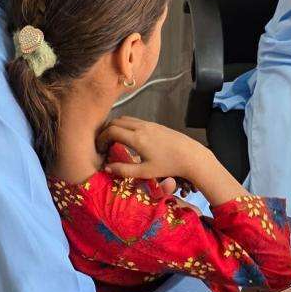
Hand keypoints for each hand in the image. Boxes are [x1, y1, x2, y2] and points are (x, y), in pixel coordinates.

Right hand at [97, 116, 213, 182]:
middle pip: (116, 121)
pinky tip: (129, 139)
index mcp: (137, 138)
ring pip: (125, 119)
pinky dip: (126, 126)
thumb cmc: (168, 166)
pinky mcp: (155, 124)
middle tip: (104, 144)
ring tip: (114, 141)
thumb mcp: (145, 172)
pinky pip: (135, 120)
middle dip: (106, 131)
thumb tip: (106, 167)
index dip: (101, 138)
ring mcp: (149, 124)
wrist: (191, 156)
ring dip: (116, 127)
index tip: (99, 148)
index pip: (111, 131)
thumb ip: (124, 170)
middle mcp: (141, 127)